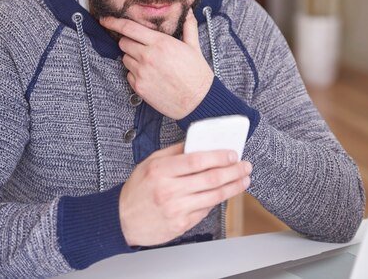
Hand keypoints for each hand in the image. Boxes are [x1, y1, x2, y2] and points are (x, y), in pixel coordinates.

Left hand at [100, 11, 213, 119]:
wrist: (198, 100)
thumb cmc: (197, 74)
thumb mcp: (194, 47)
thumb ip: (188, 27)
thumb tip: (189, 12)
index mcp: (161, 43)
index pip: (129, 28)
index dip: (114, 22)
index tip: (105, 19)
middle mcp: (148, 56)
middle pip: (123, 43)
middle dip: (129, 42)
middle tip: (142, 47)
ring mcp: (141, 72)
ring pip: (125, 59)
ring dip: (133, 58)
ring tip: (150, 64)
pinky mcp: (139, 87)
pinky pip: (128, 75)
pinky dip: (135, 74)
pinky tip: (150, 76)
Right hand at [119, 143, 251, 246]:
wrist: (121, 220)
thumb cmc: (138, 189)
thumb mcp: (151, 163)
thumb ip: (175, 152)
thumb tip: (200, 142)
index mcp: (161, 170)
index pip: (197, 160)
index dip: (219, 156)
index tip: (233, 154)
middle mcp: (169, 190)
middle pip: (211, 178)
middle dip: (233, 171)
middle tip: (245, 166)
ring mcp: (176, 209)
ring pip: (214, 196)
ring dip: (233, 187)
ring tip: (244, 179)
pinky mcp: (181, 225)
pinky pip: (206, 210)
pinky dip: (218, 200)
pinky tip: (225, 193)